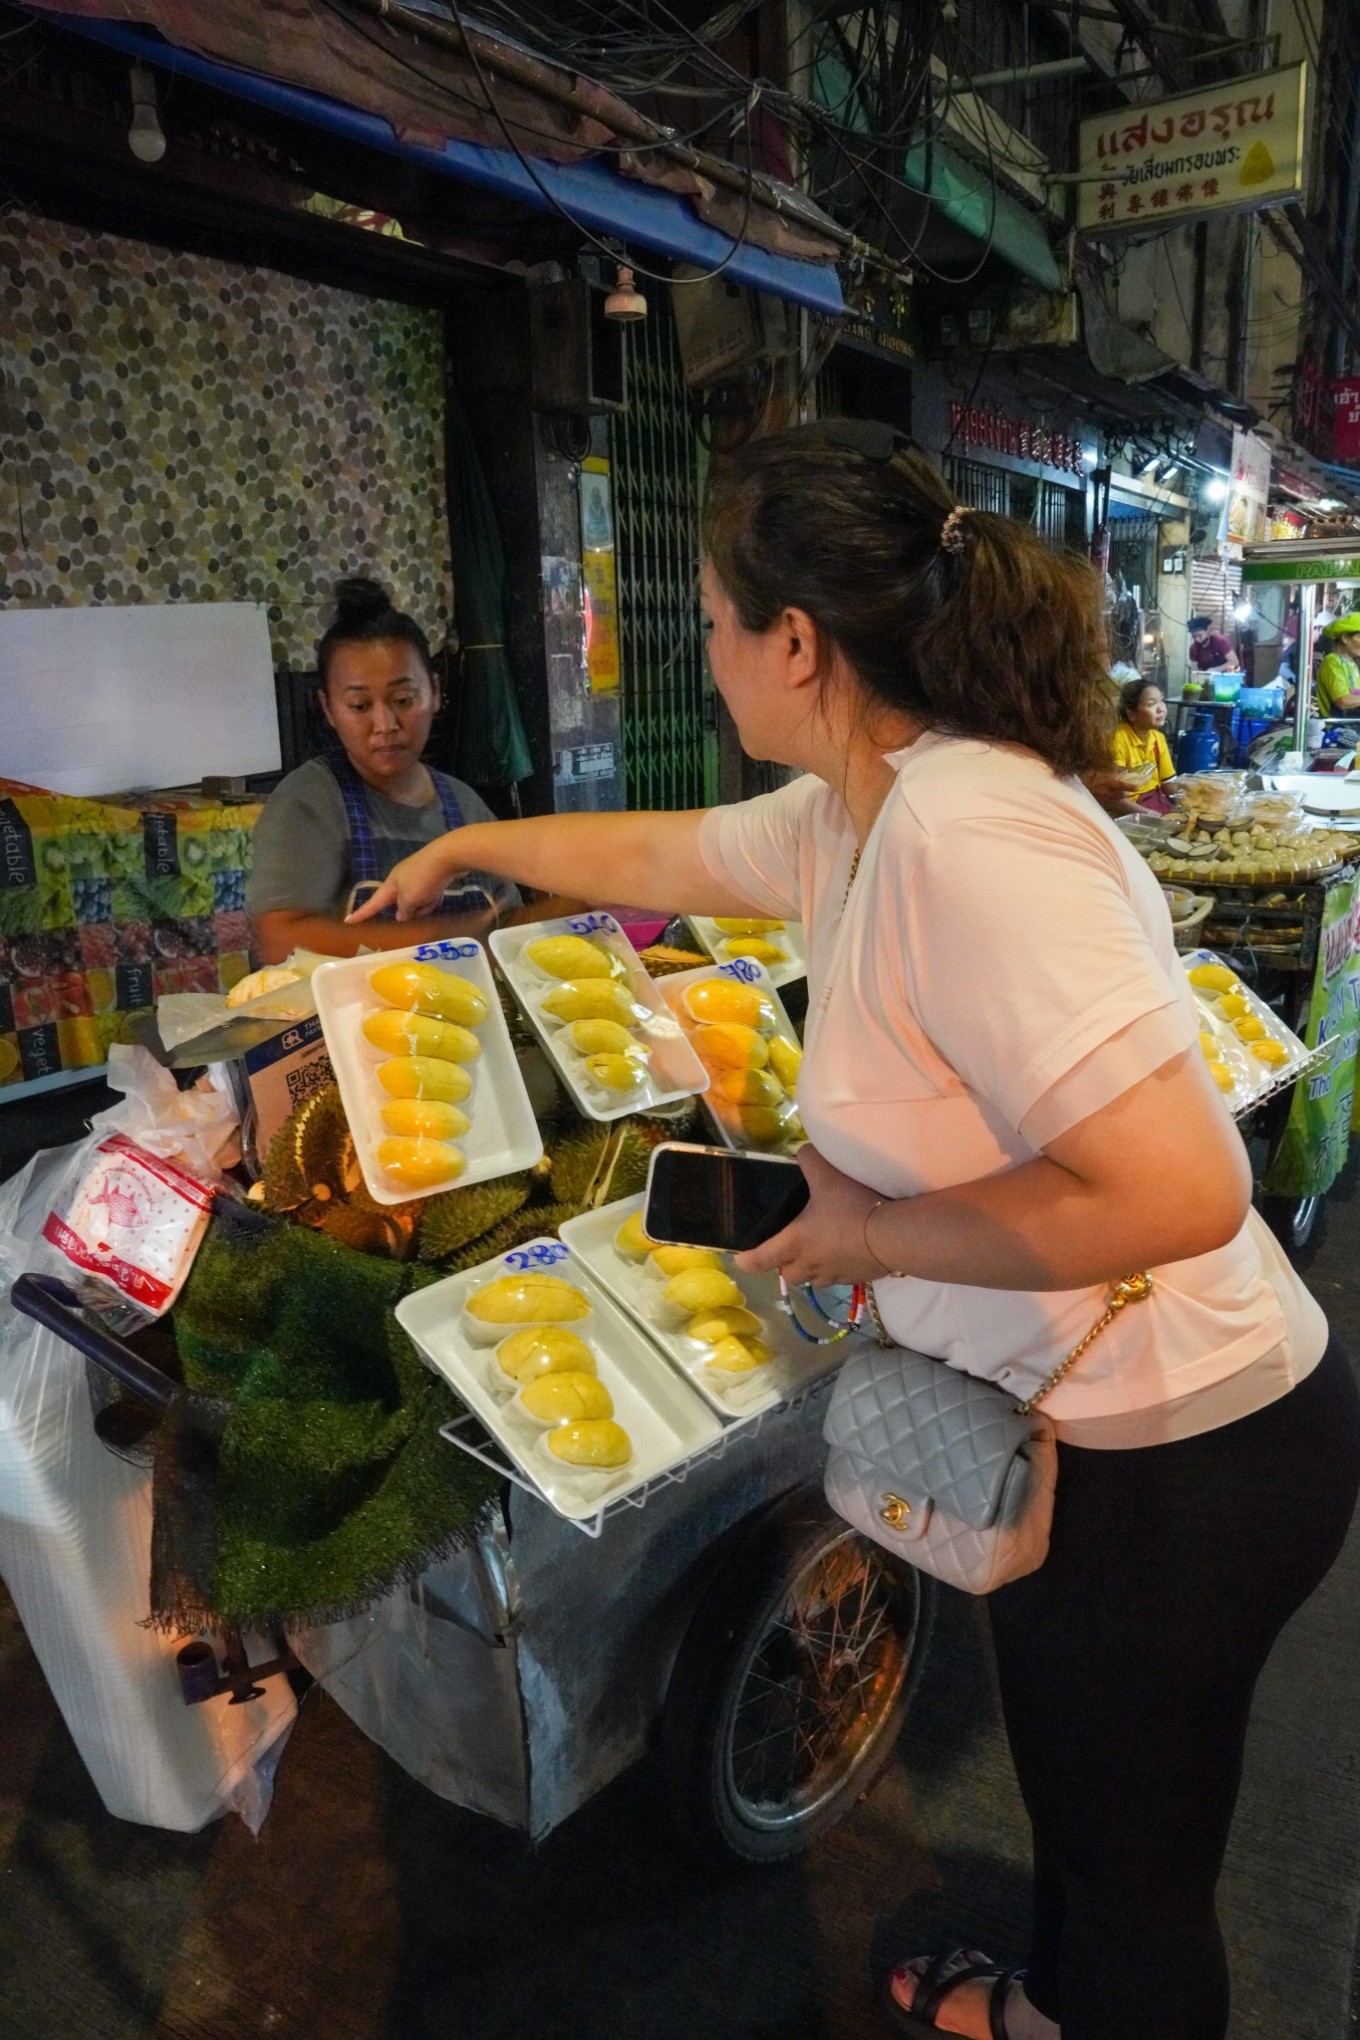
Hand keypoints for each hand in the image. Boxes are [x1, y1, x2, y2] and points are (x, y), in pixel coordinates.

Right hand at [346, 838, 468, 922]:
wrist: (448, 856)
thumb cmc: (423, 878)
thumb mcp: (410, 899)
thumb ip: (403, 910)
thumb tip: (401, 915)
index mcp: (391, 883)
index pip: (373, 902)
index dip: (361, 913)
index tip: (348, 921)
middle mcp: (401, 879)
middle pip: (400, 902)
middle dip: (409, 910)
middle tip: (417, 911)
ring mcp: (417, 876)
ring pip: (416, 900)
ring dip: (425, 904)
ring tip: (433, 899)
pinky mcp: (431, 875)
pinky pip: (428, 894)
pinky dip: (433, 897)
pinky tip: (440, 894)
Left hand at [734, 1146, 889, 1287]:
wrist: (893, 1235)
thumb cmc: (851, 1206)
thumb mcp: (826, 1174)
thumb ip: (809, 1160)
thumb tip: (803, 1153)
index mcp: (795, 1243)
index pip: (762, 1259)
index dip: (748, 1260)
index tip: (741, 1260)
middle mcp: (811, 1264)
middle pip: (789, 1276)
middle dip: (785, 1266)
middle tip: (790, 1250)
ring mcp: (836, 1275)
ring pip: (815, 1280)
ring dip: (812, 1270)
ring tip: (819, 1254)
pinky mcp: (859, 1278)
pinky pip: (841, 1278)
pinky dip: (838, 1268)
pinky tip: (848, 1254)